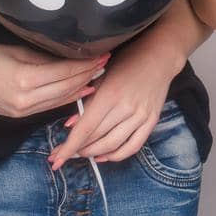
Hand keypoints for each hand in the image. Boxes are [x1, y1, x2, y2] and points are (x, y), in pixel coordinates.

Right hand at [0, 43, 103, 118]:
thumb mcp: (16, 51)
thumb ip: (44, 57)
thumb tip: (69, 57)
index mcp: (25, 79)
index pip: (65, 73)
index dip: (85, 65)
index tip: (101, 55)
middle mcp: (25, 99)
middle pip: (66, 88)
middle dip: (88, 76)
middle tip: (105, 64)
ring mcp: (22, 110)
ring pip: (60, 100)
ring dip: (80, 89)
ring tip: (97, 76)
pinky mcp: (18, 115)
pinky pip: (48, 106)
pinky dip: (65, 98)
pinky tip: (78, 91)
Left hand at [47, 45, 179, 169]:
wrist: (159, 56)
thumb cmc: (127, 61)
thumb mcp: (102, 76)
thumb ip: (86, 102)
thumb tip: (70, 125)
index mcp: (110, 94)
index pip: (85, 129)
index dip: (69, 147)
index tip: (56, 159)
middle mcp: (126, 108)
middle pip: (96, 138)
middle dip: (76, 150)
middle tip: (62, 155)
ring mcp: (141, 116)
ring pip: (113, 145)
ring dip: (94, 153)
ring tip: (82, 153)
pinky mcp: (152, 120)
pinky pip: (133, 146)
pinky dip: (117, 155)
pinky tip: (104, 156)